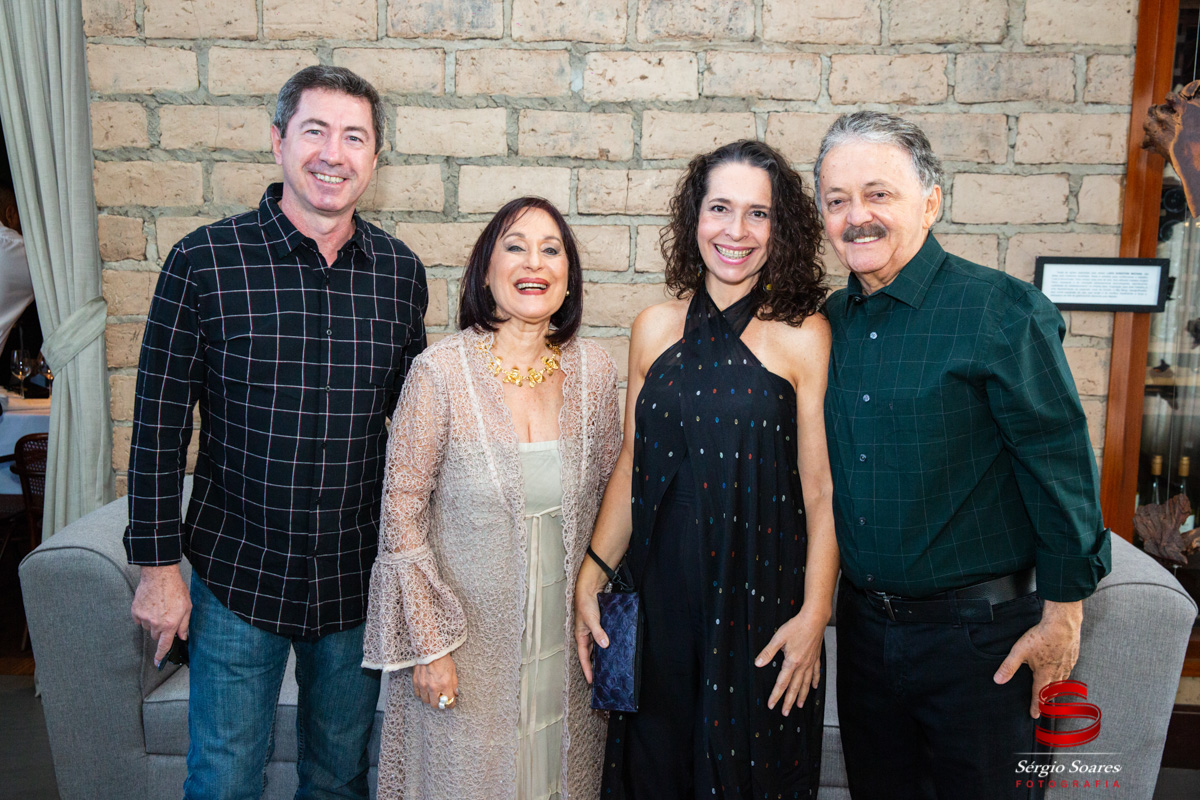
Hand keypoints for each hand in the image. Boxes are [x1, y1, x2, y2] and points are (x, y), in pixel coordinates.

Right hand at [131, 564, 190, 667]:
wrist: (159, 575)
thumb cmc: (175, 589)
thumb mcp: (187, 607)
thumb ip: (184, 624)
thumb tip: (183, 637)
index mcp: (170, 624)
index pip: (164, 646)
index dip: (160, 656)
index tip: (157, 663)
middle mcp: (156, 624)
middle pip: (156, 636)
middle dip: (161, 630)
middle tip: (166, 617)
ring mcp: (144, 618)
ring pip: (148, 628)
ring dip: (153, 623)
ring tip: (159, 608)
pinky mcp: (135, 611)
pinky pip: (139, 620)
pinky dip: (144, 616)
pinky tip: (150, 605)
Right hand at [413, 654, 457, 708]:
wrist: (430, 650)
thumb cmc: (443, 659)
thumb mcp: (453, 671)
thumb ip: (454, 684)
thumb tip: (455, 694)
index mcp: (445, 684)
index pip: (448, 702)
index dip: (450, 704)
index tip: (451, 704)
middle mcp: (433, 687)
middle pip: (435, 705)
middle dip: (440, 704)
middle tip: (442, 701)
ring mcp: (423, 685)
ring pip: (426, 701)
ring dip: (430, 699)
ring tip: (433, 695)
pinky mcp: (416, 682)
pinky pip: (418, 694)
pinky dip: (422, 694)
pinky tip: (426, 690)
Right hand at [573, 583, 608, 684]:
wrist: (589, 590)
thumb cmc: (585, 604)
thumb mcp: (591, 620)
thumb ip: (598, 632)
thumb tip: (605, 645)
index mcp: (580, 637)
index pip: (583, 658)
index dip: (587, 670)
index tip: (591, 681)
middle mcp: (586, 636)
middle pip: (589, 655)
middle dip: (594, 666)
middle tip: (601, 678)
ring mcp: (592, 632)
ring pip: (596, 648)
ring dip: (600, 657)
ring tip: (608, 667)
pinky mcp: (599, 627)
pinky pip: (601, 640)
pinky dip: (605, 646)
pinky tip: (612, 649)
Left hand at [754, 602, 829, 715]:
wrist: (815, 619)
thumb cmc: (796, 626)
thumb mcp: (778, 638)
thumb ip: (768, 652)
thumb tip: (758, 663)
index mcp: (792, 662)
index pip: (782, 683)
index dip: (776, 695)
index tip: (772, 705)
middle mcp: (803, 665)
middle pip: (795, 688)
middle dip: (789, 701)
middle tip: (785, 712)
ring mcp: (811, 663)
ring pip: (806, 684)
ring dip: (802, 695)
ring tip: (800, 705)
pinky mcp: (816, 658)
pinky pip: (816, 673)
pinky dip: (815, 681)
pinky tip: (814, 687)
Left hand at [993, 599, 1082, 717]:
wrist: (1063, 624)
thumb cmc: (1041, 637)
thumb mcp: (1020, 652)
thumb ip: (1008, 667)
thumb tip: (997, 681)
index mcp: (1044, 674)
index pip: (1038, 694)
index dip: (1036, 706)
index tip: (1034, 715)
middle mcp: (1058, 673)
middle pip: (1052, 690)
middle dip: (1046, 699)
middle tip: (1043, 706)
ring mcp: (1067, 665)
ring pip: (1062, 681)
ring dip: (1056, 688)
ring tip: (1052, 691)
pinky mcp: (1073, 656)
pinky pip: (1068, 670)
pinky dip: (1064, 675)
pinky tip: (1062, 671)